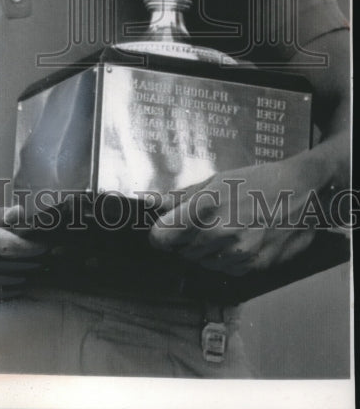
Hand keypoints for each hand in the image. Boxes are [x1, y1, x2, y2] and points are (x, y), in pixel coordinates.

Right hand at [0, 203, 47, 301]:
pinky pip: (10, 290)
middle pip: (19, 264)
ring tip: (44, 258)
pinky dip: (21, 280)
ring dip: (33, 269)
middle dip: (39, 257)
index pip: (11, 247)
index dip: (34, 246)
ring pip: (18, 279)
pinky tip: (25, 269)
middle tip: (55, 248)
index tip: (49, 241)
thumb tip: (21, 214)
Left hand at [149, 157, 316, 275]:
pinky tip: (234, 240)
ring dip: (202, 250)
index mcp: (205, 208)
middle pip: (180, 251)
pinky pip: (223, 269)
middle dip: (182, 239)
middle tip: (198, 223)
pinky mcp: (253, 266)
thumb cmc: (257, 181)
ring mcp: (237, 253)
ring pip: (201, 262)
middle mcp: (219, 234)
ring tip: (220, 228)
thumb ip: (181, 196)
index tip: (162, 229)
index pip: (163, 236)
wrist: (299, 192)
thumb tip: (152, 202)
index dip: (159, 233)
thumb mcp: (216, 180)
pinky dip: (222, 259)